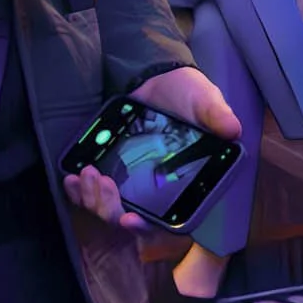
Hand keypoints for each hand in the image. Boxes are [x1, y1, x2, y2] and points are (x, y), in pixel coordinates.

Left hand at [61, 67, 241, 229]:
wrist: (157, 75)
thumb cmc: (186, 93)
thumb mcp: (204, 99)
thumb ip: (215, 115)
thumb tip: (232, 130)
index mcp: (184, 185)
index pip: (166, 221)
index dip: (147, 226)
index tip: (128, 220)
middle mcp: (156, 191)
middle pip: (128, 219)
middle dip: (109, 207)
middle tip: (101, 181)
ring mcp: (130, 183)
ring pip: (106, 209)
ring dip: (92, 198)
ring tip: (86, 172)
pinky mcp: (110, 170)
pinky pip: (90, 192)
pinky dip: (78, 190)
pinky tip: (70, 178)